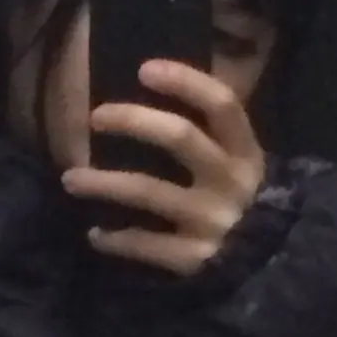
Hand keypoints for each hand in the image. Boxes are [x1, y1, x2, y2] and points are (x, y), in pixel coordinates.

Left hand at [63, 59, 267, 275]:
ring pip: (149, 191)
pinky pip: (145, 245)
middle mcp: (229, 181)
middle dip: (133, 121)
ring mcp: (211, 220)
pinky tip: (94, 235)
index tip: (144, 69)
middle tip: (95, 117)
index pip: (221, 105)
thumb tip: (157, 92)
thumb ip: (211, 135)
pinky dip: (116, 240)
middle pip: (180, 137)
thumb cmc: (239, 203)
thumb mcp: (239, 165)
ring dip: (103, 183)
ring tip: (69, 179)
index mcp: (244, 152)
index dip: (185, 82)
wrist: (267, 266)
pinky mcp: (195, 257)